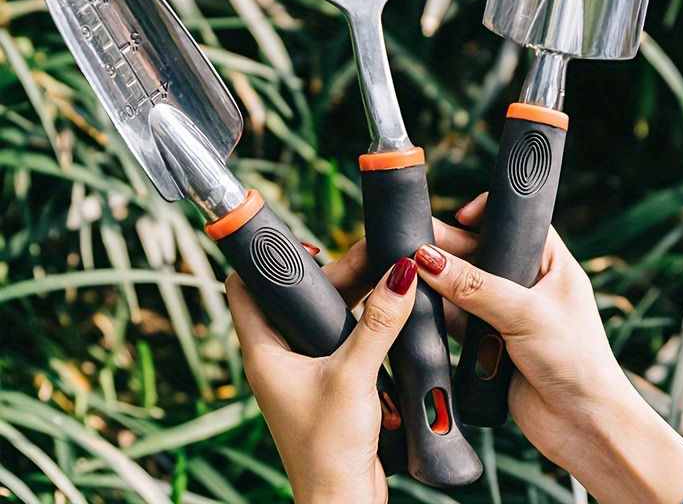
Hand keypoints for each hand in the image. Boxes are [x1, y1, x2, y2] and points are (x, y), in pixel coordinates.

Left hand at [225, 226, 477, 503]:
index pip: (245, 288)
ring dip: (351, 295)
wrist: (343, 502)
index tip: (298, 241)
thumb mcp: (354, 376)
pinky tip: (388, 308)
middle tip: (366, 253)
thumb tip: (400, 275)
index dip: (265, 260)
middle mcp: (279, 355)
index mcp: (264, 350)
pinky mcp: (327, 381)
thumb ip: (378, 323)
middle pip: (297, 296)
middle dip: (331, 272)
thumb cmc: (327, 450)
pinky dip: (362, 320)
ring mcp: (303, 369)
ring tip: (385, 273)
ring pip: (323, 315)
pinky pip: (342, 337)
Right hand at [416, 194, 682, 503]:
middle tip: (419, 244)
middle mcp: (529, 285)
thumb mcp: (525, 313)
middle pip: (482, 253)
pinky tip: (420, 304)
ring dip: (442, 282)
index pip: (515, 225)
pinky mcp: (490, 342)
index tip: (459, 216)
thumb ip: (475, 286)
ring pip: (465, 286)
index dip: (487, 216)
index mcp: (551, 264)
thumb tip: (430, 260)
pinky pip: (457, 319)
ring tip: (413, 273)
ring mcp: (508, 314)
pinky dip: (440, 313)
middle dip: (452, 248)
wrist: (583, 427)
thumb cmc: (577, 362)